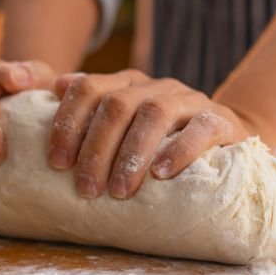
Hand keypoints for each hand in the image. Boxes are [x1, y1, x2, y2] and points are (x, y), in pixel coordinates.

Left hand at [48, 70, 252, 199]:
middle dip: (96, 149)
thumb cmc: (161, 139)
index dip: (68, 123)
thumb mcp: (123, 124)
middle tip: (87, 189)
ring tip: (119, 191)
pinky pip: (200, 127)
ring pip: (154, 113)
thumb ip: (85, 105)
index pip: (88, 88)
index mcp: (126, 84)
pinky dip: (179, 150)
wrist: (225, 139)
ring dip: (131, 154)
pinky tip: (161, 175)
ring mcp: (188, 100)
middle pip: (116, 104)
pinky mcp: (220, 119)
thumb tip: (49, 85)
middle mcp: (155, 86)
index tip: (57, 163)